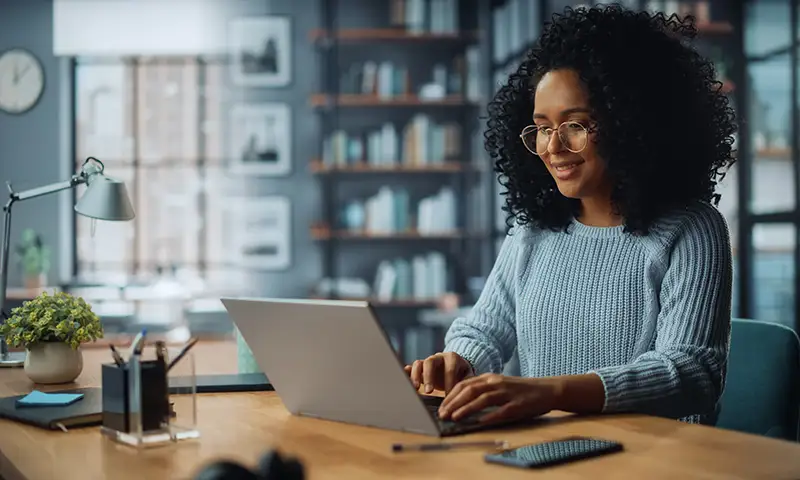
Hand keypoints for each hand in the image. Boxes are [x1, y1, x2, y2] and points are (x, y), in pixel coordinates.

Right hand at [403, 352, 473, 394]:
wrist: (456, 366)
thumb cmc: (463, 373)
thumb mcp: (468, 376)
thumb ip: (467, 383)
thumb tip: (465, 396)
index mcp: (452, 358)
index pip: (450, 369)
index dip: (449, 382)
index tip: (449, 396)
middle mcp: (438, 357)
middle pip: (430, 362)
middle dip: (429, 377)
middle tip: (429, 392)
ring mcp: (427, 361)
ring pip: (418, 364)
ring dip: (415, 376)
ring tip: (415, 389)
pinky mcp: (420, 368)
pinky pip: (411, 368)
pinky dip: (407, 373)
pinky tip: (403, 380)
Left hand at [438, 374, 562, 423]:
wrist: (546, 390)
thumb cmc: (519, 390)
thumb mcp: (499, 385)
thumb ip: (482, 390)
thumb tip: (460, 402)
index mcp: (490, 377)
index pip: (464, 384)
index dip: (450, 395)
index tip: (441, 406)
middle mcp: (496, 382)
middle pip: (470, 390)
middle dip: (453, 402)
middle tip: (442, 414)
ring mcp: (507, 393)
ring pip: (482, 399)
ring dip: (466, 408)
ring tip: (454, 417)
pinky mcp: (518, 404)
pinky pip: (501, 410)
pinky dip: (489, 416)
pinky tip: (479, 422)